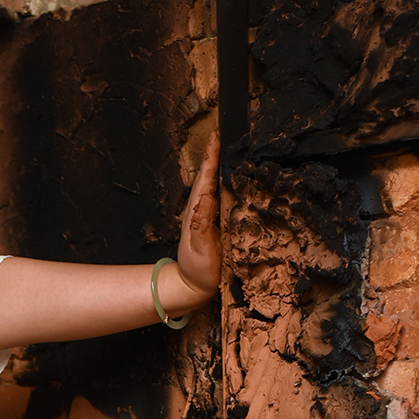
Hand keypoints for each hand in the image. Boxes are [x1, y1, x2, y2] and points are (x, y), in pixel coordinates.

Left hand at [175, 131, 220, 301]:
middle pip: (208, 175)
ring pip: (212, 183)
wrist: (190, 286)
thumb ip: (202, 225)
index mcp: (199, 211)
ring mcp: (206, 214)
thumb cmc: (197, 271)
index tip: (216, 136)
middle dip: (215, 153)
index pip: (206, 178)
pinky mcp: (211, 221)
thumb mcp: (200, 250)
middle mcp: (201, 209)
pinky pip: (218, 194)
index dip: (212, 157)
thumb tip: (206, 198)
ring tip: (225, 145)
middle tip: (222, 131)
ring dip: (218, 163)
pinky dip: (222, 180)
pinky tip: (228, 175)